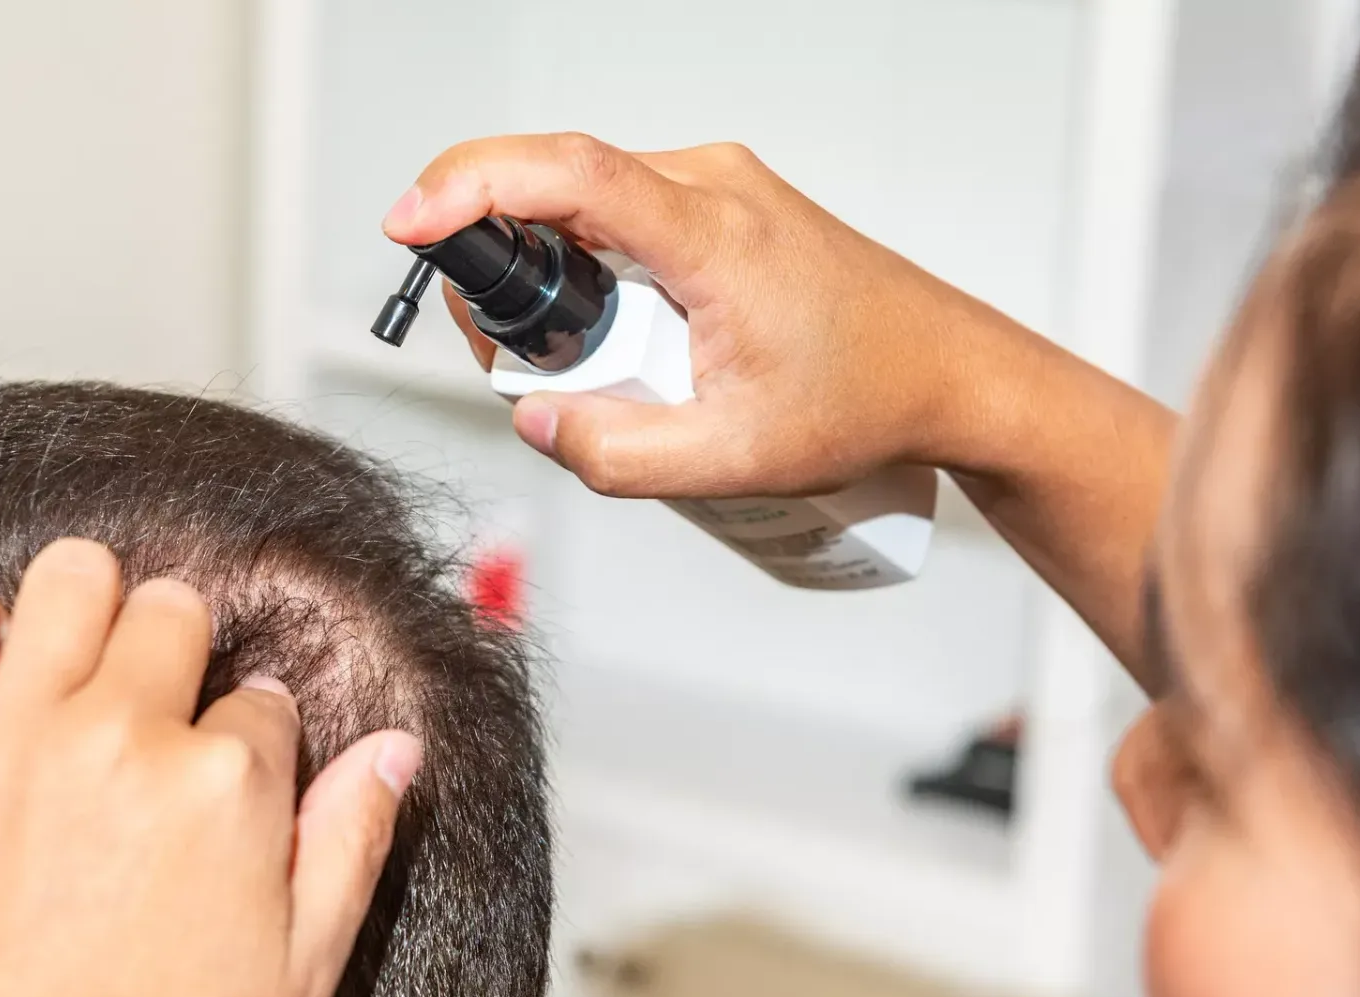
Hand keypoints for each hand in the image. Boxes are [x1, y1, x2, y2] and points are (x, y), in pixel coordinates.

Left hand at [0, 538, 421, 996]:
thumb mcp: (300, 977)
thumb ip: (353, 844)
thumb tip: (396, 749)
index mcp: (229, 783)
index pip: (261, 699)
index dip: (244, 743)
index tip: (209, 792)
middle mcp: (127, 734)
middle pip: (174, 612)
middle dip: (176, 659)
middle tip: (151, 727)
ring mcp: (16, 731)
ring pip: (72, 576)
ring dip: (87, 615)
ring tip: (78, 681)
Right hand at [387, 133, 1174, 677]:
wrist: (950, 373)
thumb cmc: (865, 401)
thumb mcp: (734, 459)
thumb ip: (618, 453)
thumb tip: (536, 420)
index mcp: (714, 233)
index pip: (570, 175)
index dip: (474, 185)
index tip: (410, 221)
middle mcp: (711, 185)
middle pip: (555, 192)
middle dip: (497, 264)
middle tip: (507, 362)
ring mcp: (716, 187)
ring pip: (582, 207)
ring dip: (548, 276)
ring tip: (582, 367)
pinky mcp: (718, 203)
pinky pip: (617, 217)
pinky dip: (587, 270)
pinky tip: (617, 340)